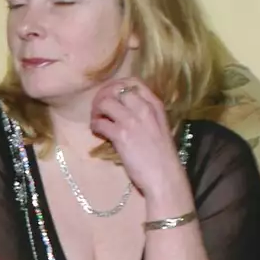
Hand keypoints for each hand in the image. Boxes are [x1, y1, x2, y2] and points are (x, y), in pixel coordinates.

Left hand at [89, 78, 191, 212]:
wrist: (165, 176)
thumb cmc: (162, 156)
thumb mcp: (159, 127)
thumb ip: (145, 115)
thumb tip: (124, 110)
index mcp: (156, 106)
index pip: (134, 82)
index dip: (117, 85)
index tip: (109, 94)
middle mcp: (144, 109)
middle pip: (116, 89)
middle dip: (103, 96)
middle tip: (98, 108)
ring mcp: (132, 121)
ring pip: (105, 103)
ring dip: (96, 110)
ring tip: (96, 120)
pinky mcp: (121, 135)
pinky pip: (100, 123)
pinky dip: (94, 125)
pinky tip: (97, 132)